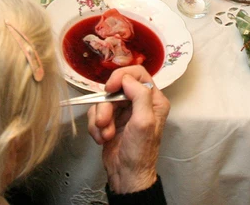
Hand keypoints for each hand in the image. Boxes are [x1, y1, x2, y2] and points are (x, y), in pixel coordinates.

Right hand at [87, 66, 168, 194]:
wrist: (126, 176)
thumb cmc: (140, 152)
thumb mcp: (144, 122)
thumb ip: (140, 96)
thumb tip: (126, 79)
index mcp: (154, 100)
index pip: (137, 74)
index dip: (121, 77)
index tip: (110, 89)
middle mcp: (139, 102)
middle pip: (116, 88)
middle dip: (106, 106)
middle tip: (105, 122)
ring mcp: (123, 111)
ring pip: (103, 101)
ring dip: (100, 119)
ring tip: (106, 135)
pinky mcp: (110, 120)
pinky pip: (95, 113)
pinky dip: (95, 126)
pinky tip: (102, 138)